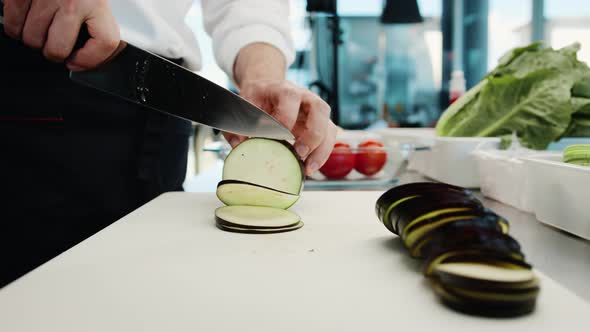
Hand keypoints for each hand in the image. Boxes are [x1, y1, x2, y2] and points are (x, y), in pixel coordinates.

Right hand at [2, 0, 119, 70]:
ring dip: (34, 39)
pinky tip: (25, 20)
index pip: (104, 42)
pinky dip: (16, 27)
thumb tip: (88, 53)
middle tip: (55, 45)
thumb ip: (96, 21)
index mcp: (96, 2)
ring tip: (40, 28)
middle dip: (54, 52)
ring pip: (32, 40)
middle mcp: (72, 1)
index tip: (79, 61)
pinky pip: (13, 25)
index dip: (91, 60)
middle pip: (57, 49)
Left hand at [225, 80, 337, 175]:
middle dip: (312, 133)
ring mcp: (315, 112)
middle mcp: (305, 97)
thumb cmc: (258, 99)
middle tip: (299, 153)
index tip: (279, 136)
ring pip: (329, 127)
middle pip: (319, 109)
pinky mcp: (320, 125)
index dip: (285, 117)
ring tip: (309, 168)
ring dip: (321, 150)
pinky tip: (310, 168)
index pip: (290, 98)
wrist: (268, 91)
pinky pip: (329, 139)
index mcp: (284, 89)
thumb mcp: (245, 106)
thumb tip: (239, 145)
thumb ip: (238, 125)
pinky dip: (322, 155)